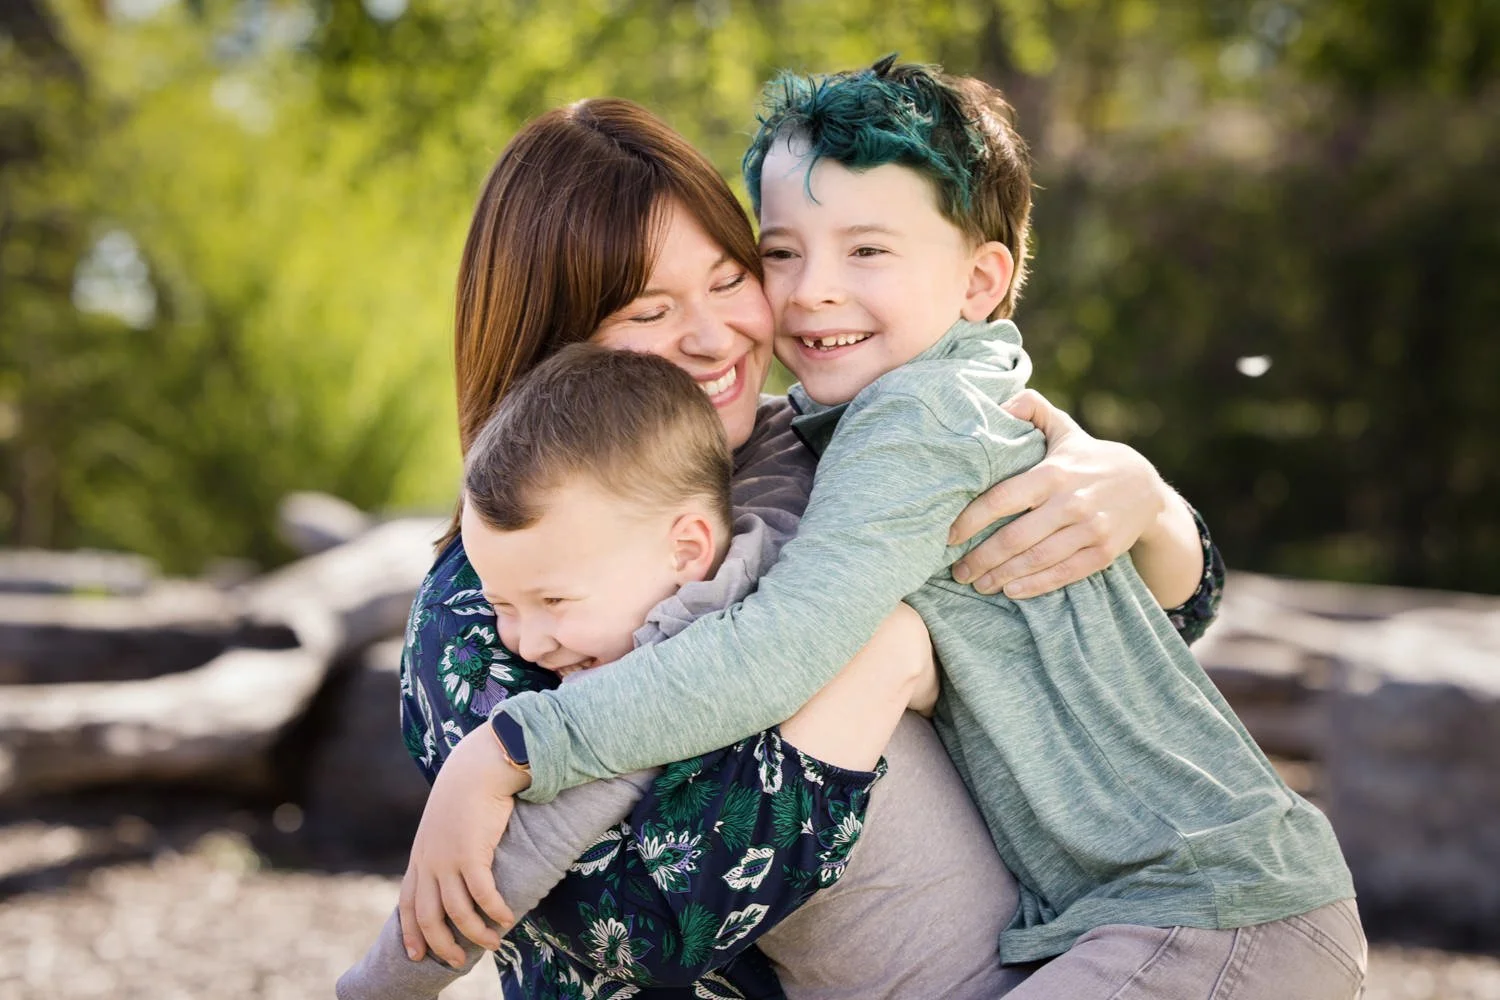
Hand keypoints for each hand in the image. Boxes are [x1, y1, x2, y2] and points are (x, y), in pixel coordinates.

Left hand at [397, 724, 529, 966]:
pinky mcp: (472, 854)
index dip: (410, 932)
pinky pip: (483, 895)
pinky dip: (494, 911)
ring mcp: (449, 860)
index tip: (416, 956)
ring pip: (456, 912)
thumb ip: (445, 845)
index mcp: (420, 857)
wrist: (477, 767)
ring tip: (494, 942)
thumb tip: (458, 863)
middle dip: (441, 945)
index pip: (407, 904)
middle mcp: (430, 862)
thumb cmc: (467, 792)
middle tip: (458, 961)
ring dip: (475, 933)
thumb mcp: (445, 822)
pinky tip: (506, 918)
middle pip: (428, 917)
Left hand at [948, 389, 1167, 597]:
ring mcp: (1089, 529)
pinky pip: (1062, 574)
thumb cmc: (1089, 458)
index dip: (971, 520)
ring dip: (1002, 576)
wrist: (1146, 487)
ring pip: (1036, 560)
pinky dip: (1034, 585)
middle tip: (958, 571)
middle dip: (981, 558)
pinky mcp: (1103, 552)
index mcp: (1053, 473)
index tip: (949, 536)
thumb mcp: (1064, 429)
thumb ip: (1032, 409)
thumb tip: (1000, 404)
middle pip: (1015, 537)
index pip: (1002, 499)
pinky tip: (1010, 590)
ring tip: (978, 584)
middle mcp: (1071, 502)